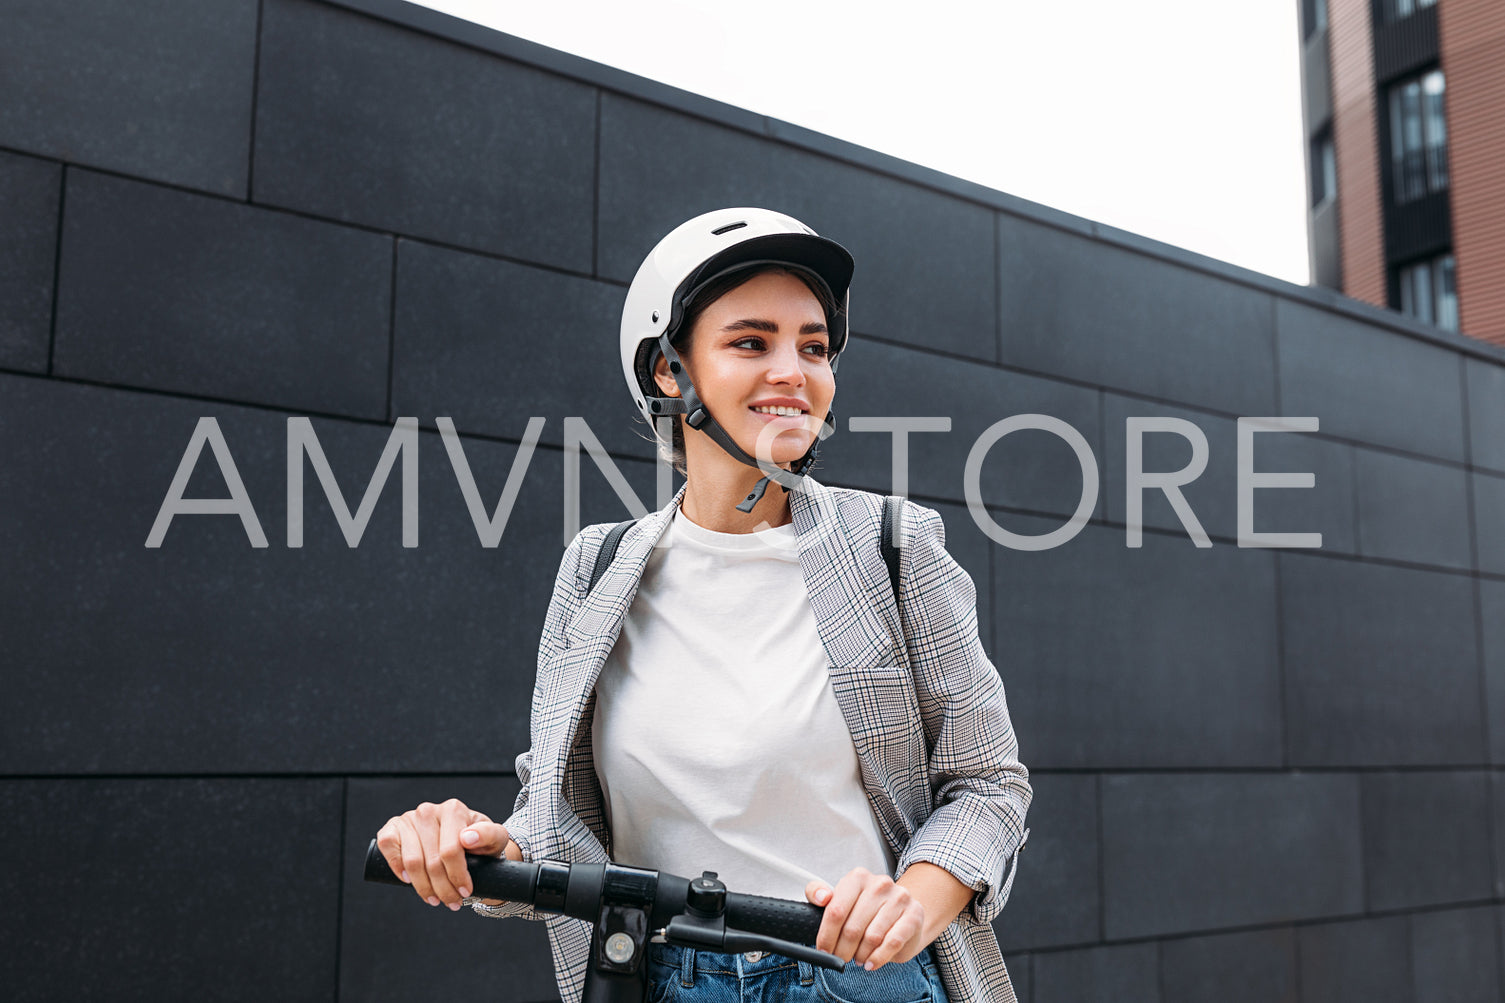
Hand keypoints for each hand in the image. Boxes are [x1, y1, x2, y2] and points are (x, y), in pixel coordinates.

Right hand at [375, 798, 520, 909]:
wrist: (461, 840)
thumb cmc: (479, 841)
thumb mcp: (494, 838)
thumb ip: (489, 835)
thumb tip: (468, 838)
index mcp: (453, 809)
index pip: (451, 850)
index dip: (457, 876)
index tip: (465, 891)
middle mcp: (428, 811)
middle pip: (432, 861)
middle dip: (443, 888)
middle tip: (453, 902)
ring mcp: (408, 819)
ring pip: (412, 861)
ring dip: (424, 887)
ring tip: (436, 899)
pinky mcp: (392, 828)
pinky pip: (388, 847)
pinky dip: (397, 867)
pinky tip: (409, 880)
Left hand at [805, 867, 924, 970]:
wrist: (904, 914)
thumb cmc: (867, 910)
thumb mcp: (840, 898)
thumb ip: (818, 893)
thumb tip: (821, 897)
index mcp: (858, 877)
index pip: (836, 910)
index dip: (827, 936)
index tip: (823, 950)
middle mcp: (880, 883)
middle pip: (852, 927)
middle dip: (842, 949)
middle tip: (841, 958)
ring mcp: (899, 898)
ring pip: (872, 937)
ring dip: (860, 955)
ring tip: (858, 958)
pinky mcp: (914, 914)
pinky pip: (892, 943)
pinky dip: (878, 958)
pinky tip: (871, 963)